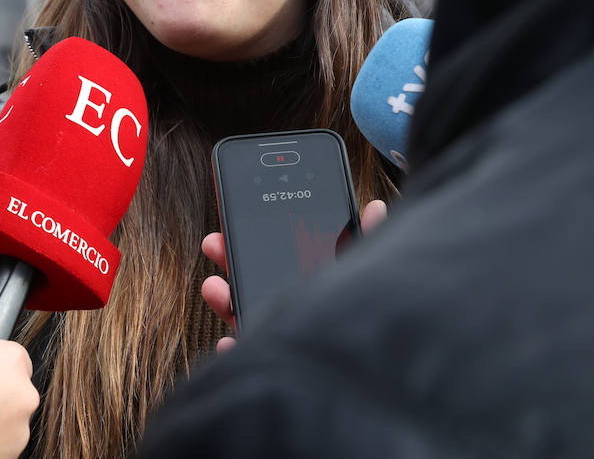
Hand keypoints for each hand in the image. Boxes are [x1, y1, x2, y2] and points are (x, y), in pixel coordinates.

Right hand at [200, 199, 389, 352]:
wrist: (380, 387)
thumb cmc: (378, 316)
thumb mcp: (373, 273)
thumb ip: (374, 242)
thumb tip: (376, 206)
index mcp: (321, 280)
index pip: (287, 252)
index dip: (261, 234)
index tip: (241, 216)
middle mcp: (302, 306)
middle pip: (259, 278)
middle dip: (232, 259)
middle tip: (215, 242)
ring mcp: (288, 336)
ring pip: (248, 315)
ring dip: (224, 300)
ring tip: (214, 287)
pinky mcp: (280, 366)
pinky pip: (251, 359)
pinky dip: (234, 353)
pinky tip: (229, 344)